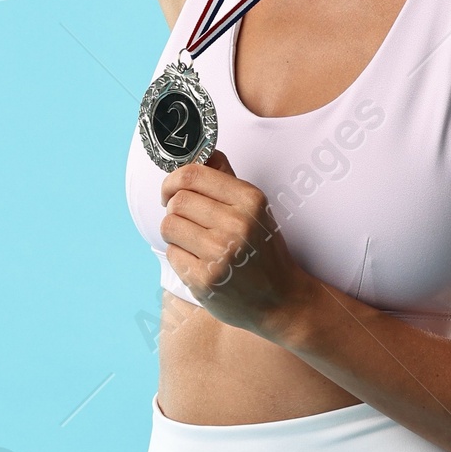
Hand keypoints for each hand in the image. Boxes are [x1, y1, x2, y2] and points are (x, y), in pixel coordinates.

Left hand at [159, 152, 313, 336]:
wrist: (281, 300)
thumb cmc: (263, 250)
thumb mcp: (255, 208)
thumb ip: (227, 179)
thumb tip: (202, 151)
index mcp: (250, 200)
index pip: (193, 175)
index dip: (172, 180)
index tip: (171, 190)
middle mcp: (237, 225)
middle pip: (177, 201)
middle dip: (173, 209)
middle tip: (184, 219)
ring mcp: (220, 254)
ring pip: (169, 226)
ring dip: (174, 232)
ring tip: (193, 241)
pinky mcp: (205, 281)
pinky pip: (172, 254)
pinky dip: (180, 256)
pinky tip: (199, 263)